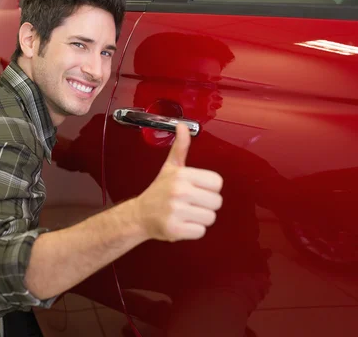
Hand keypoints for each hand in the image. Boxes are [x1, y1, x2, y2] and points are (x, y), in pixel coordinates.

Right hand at [134, 123, 222, 241]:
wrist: (139, 215)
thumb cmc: (159, 191)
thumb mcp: (170, 167)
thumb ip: (181, 147)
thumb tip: (183, 126)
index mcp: (182, 175)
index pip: (217, 183)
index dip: (209, 188)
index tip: (197, 189)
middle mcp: (179, 192)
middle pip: (217, 202)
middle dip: (206, 205)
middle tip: (191, 203)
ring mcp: (176, 212)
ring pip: (210, 218)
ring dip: (200, 218)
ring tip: (186, 213)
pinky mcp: (174, 230)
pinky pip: (200, 232)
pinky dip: (193, 230)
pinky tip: (182, 223)